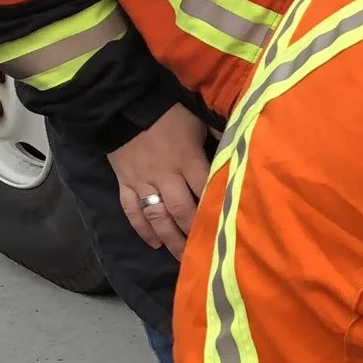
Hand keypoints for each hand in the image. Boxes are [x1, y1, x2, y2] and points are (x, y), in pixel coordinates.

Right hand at [108, 106, 211, 258]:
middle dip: (193, 234)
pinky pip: (131, 210)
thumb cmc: (167, 113)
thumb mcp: (197, 120)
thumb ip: (217, 137)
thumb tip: (241, 148)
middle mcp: (165, 175)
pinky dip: (141, 228)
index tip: (226, 231)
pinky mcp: (124, 183)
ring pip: (156, 216)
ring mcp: (142, 182)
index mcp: (188, 160)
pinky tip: (152, 243)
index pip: (205, 189)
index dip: (215, 211)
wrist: (121, 106)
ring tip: (180, 257)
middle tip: (204, 255)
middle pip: (182, 210)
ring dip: (169, 239)